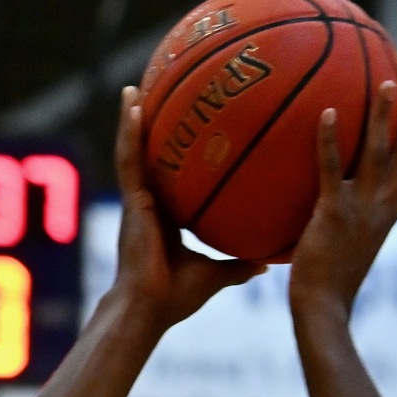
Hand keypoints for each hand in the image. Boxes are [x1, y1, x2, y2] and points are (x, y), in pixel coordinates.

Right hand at [102, 84, 264, 336]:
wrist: (150, 308)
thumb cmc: (177, 297)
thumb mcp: (216, 274)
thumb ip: (238, 265)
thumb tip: (266, 264)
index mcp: (165, 218)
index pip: (172, 179)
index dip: (174, 157)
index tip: (182, 133)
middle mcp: (148, 204)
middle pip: (150, 157)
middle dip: (149, 129)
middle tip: (155, 96)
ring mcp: (137, 201)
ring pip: (133, 151)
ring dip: (132, 119)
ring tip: (134, 88)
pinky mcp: (132, 201)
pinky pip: (130, 158)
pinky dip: (129, 130)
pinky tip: (135, 103)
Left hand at [288, 81, 396, 319]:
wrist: (323, 307)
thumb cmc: (325, 293)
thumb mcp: (343, 261)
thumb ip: (340, 242)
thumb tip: (322, 238)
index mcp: (385, 224)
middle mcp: (381, 211)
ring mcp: (361, 209)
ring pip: (380, 153)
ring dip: (385, 116)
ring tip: (387, 85)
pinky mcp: (335, 211)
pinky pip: (333, 167)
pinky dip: (331, 139)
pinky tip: (328, 112)